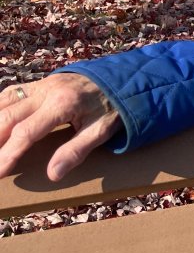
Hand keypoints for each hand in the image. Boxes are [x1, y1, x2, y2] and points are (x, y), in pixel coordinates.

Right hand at [0, 74, 122, 180]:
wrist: (123, 77)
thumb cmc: (113, 106)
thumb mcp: (101, 131)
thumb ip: (76, 151)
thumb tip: (52, 175)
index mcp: (62, 104)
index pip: (26, 132)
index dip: (8, 154)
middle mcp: (46, 91)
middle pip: (7, 117)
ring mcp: (40, 85)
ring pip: (4, 102)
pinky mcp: (39, 83)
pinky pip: (10, 93)